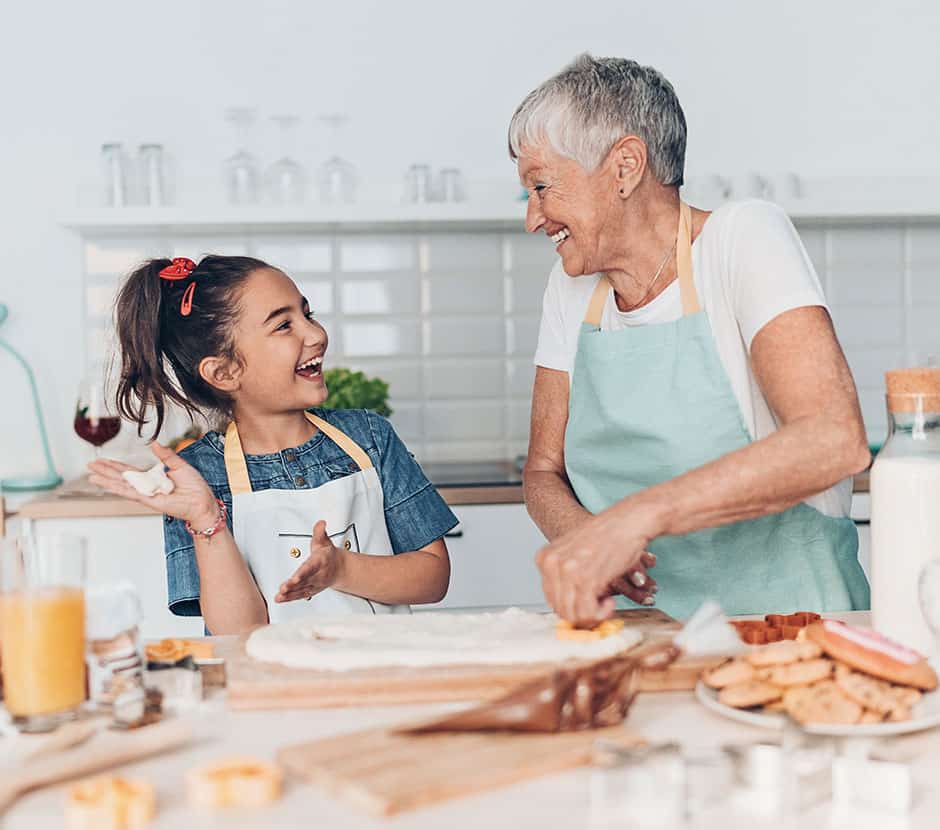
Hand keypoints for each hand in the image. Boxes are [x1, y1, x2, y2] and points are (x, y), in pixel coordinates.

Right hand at [88, 442, 217, 526]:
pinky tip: (107, 485)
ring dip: (106, 480)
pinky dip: (118, 489)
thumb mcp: (179, 465)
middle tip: (90, 465)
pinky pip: (131, 493)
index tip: (103, 460)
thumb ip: (166, 455)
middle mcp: (147, 486)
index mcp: (153, 477)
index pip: (130, 470)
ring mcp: (147, 494)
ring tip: (91, 476)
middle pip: (122, 477)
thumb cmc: (195, 486)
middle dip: (106, 471)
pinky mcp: (149, 501)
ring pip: (122, 486)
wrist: (202, 501)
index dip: (116, 465)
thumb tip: (154, 443)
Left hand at [275, 520, 344, 602]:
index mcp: (320, 562)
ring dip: (290, 594)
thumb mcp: (324, 541)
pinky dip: (290, 598)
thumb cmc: (328, 555)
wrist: (339, 569)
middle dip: (293, 585)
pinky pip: (299, 596)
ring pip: (301, 590)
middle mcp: (318, 575)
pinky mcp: (310, 590)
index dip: (303, 573)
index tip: (295, 577)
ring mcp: (314, 584)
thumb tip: (320, 523)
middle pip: (304, 581)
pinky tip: (280, 599)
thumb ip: (319, 532)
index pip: (310, 567)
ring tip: (279, 596)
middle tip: (283, 588)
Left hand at [535, 510, 656, 625]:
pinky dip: (601, 615)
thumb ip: (563, 576)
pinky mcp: (585, 579)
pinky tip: (610, 602)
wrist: (628, 521)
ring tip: (606, 603)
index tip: (587, 604)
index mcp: (544, 558)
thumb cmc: (607, 536)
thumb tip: (564, 608)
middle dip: (582, 615)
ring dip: (593, 617)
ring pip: (573, 615)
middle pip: (560, 609)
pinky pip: (588, 613)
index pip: (551, 598)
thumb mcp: (573, 552)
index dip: (572, 607)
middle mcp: (551, 564)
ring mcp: (567, 572)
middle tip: (599, 607)